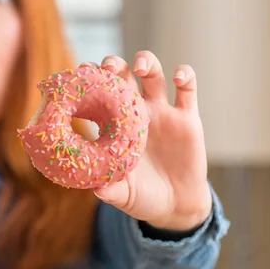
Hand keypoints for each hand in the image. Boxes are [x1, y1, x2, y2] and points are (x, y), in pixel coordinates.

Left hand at [92, 51, 211, 230]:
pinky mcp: (187, 118)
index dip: (90, 80)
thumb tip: (98, 190)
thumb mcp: (123, 194)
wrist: (175, 206)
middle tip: (108, 67)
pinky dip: (185, 75)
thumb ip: (111, 190)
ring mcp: (161, 112)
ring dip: (146, 62)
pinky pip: (188, 88)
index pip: (98, 94)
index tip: (81, 72)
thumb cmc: (142, 197)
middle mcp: (135, 112)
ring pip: (153, 74)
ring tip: (140, 66)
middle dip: (114, 64)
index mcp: (114, 125)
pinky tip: (178, 77)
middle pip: (123, 75)